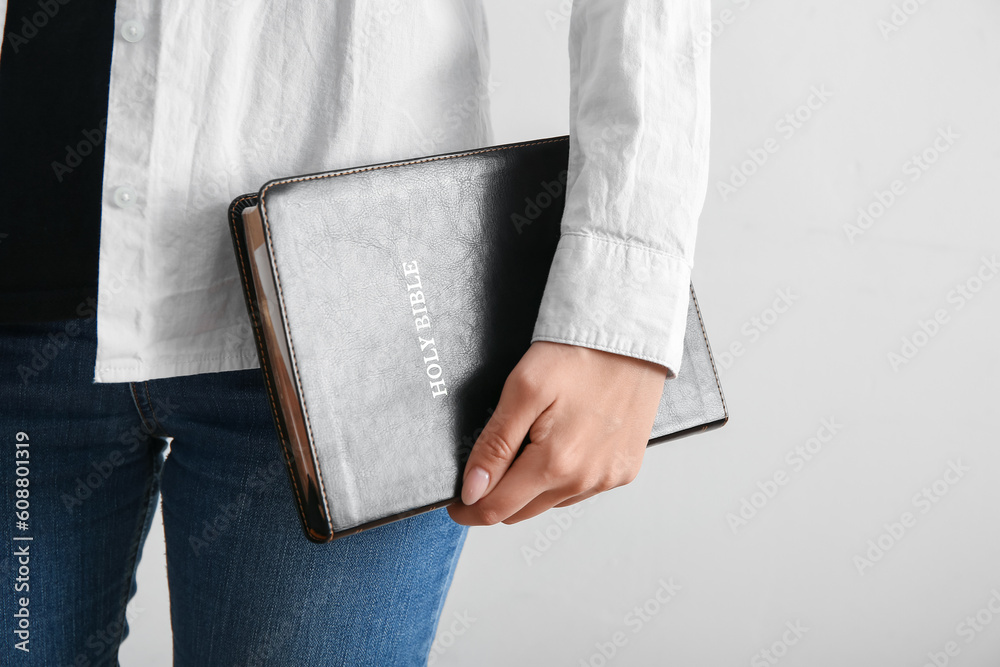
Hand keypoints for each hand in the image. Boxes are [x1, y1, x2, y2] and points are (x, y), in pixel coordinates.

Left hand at [447, 340, 668, 525]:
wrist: (630, 337)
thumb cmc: (578, 355)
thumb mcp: (522, 390)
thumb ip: (495, 445)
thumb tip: (472, 491)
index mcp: (555, 463)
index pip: (497, 509)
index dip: (469, 509)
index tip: (456, 502)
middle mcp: (585, 480)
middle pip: (522, 512)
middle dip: (498, 496)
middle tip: (489, 465)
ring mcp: (607, 479)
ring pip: (550, 503)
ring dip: (531, 487)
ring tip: (532, 442)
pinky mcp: (623, 471)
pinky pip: (579, 490)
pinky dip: (561, 477)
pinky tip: (562, 444)